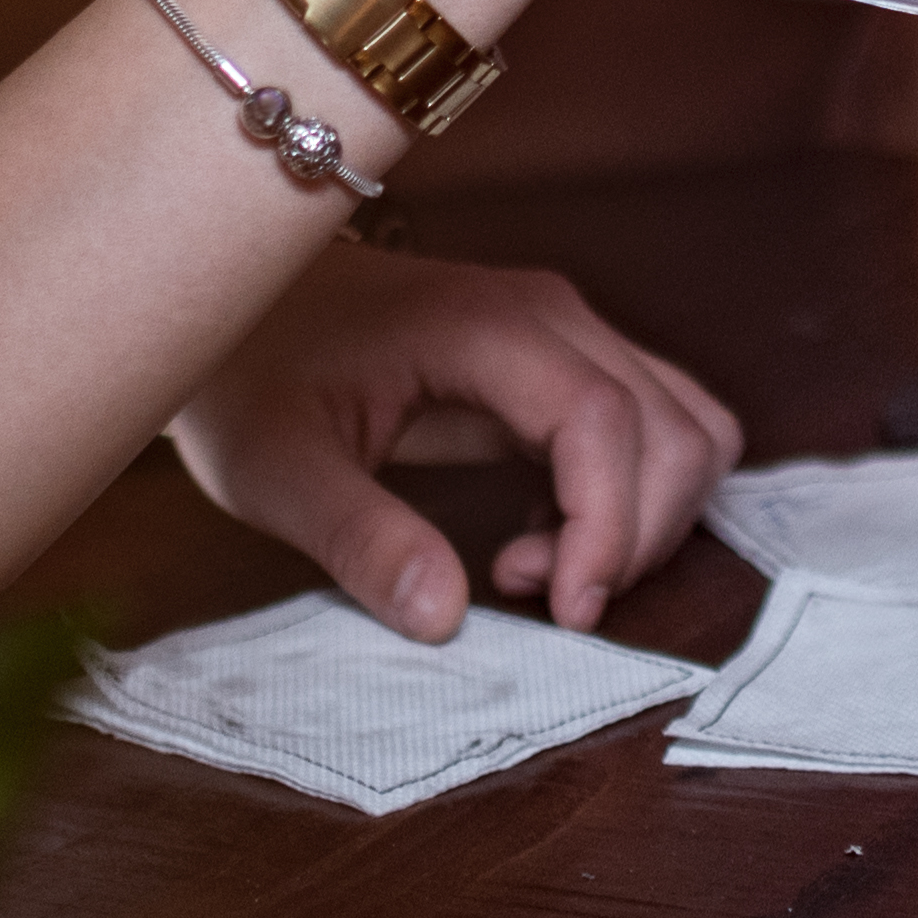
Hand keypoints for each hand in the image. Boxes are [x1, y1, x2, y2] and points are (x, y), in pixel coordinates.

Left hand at [164, 246, 742, 637]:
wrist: (235, 296)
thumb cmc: (248, 373)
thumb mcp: (275, 470)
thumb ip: (360, 542)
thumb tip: (446, 621)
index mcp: (486, 325)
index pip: (603, 420)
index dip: (608, 526)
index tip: (566, 614)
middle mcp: (551, 315)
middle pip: (671, 428)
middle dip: (629, 535)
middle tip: (527, 594)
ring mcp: (567, 331)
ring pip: (683, 426)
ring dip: (643, 517)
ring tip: (533, 565)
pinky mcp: (564, 360)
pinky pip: (652, 428)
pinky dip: (631, 497)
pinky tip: (540, 534)